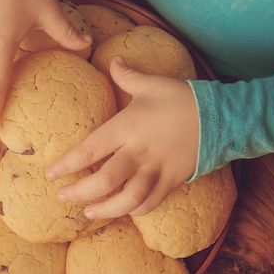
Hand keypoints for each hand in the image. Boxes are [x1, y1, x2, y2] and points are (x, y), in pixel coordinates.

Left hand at [46, 57, 198, 218]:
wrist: (222, 116)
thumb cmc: (183, 98)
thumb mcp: (152, 84)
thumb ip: (127, 75)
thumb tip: (112, 60)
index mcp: (128, 127)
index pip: (90, 149)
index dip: (68, 164)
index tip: (51, 173)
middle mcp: (139, 151)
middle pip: (104, 180)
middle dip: (79, 193)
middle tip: (62, 197)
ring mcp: (157, 169)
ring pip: (127, 199)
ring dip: (105, 209)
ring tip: (88, 212)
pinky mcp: (173, 180)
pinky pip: (151, 203)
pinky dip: (135, 210)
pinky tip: (123, 211)